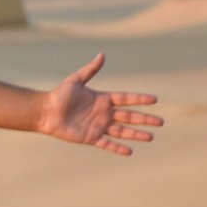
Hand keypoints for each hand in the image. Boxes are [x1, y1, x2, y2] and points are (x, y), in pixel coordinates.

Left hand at [39, 53, 162, 155]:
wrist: (45, 112)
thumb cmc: (59, 95)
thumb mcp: (75, 80)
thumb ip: (90, 70)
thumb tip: (102, 54)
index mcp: (102, 99)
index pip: (126, 99)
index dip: (140, 99)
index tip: (154, 100)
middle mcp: (104, 113)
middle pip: (129, 117)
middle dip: (145, 119)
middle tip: (161, 122)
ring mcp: (98, 126)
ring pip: (122, 131)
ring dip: (136, 134)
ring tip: (151, 137)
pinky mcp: (91, 137)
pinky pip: (107, 144)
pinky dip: (118, 148)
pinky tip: (130, 152)